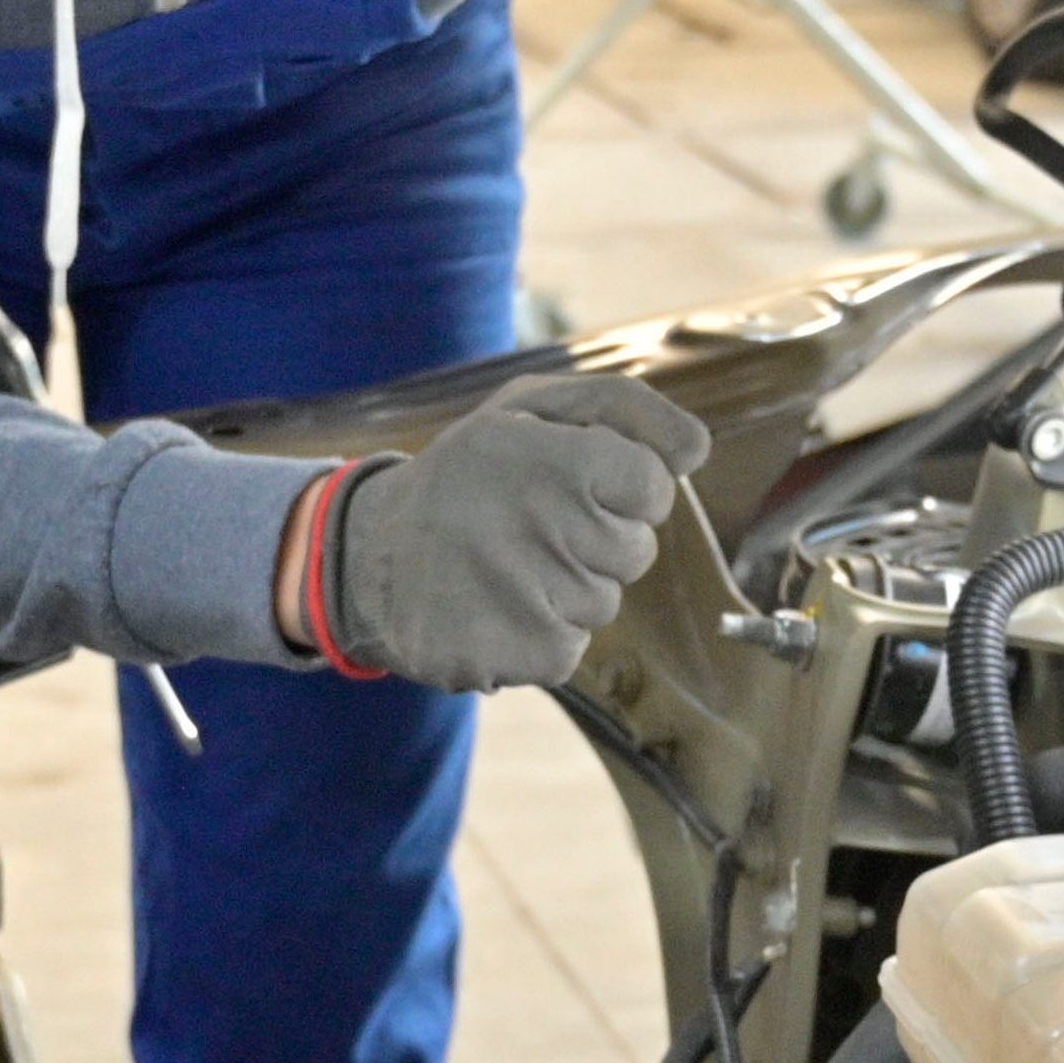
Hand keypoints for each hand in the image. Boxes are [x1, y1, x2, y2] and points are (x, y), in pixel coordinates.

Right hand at [317, 376, 712, 691]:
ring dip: (566, 590)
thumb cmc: (467, 475)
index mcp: (558, 456)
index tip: (577, 486)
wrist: (365, 554)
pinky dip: (541, 636)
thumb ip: (627, 411)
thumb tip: (697, 450)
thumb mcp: (532, 409)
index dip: (623, 490)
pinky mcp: (518, 652)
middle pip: (635, 550)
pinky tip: (496, 606)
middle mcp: (548, 523)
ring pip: (603, 602)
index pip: (654, 487)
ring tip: (505, 565)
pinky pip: (571, 649)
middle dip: (596, 541)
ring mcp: (533, 594)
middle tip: (530, 527)